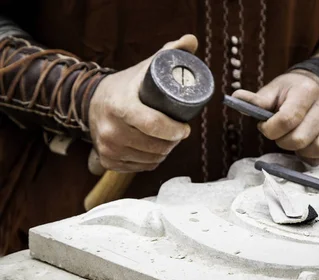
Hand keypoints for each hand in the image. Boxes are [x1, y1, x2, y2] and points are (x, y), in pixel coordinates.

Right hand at [88, 35, 197, 171]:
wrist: (93, 101)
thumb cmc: (127, 85)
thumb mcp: (146, 67)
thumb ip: (170, 52)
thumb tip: (191, 40)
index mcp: (120, 105)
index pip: (153, 124)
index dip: (175, 130)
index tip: (185, 128)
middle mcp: (110, 129)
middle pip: (156, 145)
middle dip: (172, 142)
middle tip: (178, 133)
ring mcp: (107, 147)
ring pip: (151, 159)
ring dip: (163, 152)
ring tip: (166, 140)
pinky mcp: (107, 161)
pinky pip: (140, 167)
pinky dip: (150, 161)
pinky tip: (152, 150)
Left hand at [232, 70, 318, 165]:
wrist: (315, 89)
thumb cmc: (289, 93)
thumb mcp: (273, 91)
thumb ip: (257, 99)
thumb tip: (236, 97)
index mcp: (307, 91)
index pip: (287, 119)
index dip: (270, 129)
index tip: (265, 126)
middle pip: (299, 138)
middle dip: (282, 141)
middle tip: (279, 135)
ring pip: (317, 149)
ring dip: (299, 150)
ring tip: (293, 140)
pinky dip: (311, 157)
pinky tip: (305, 146)